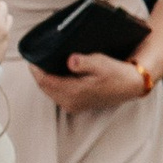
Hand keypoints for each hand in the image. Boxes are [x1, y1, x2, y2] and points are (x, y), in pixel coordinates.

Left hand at [34, 48, 152, 115]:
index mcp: (74, 92)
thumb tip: (70, 60)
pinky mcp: (76, 105)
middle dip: (38, 73)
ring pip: (49, 91)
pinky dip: (52, 84)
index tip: (32, 57)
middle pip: (44, 87)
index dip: (35, 69)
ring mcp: (73, 105)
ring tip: (44, 64)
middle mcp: (70, 102)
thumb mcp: (101, 63)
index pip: (45, 81)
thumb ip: (84, 62)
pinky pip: (56, 94)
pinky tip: (55, 73)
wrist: (130, 86)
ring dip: (45, 79)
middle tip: (37, 57)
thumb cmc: (116, 73)